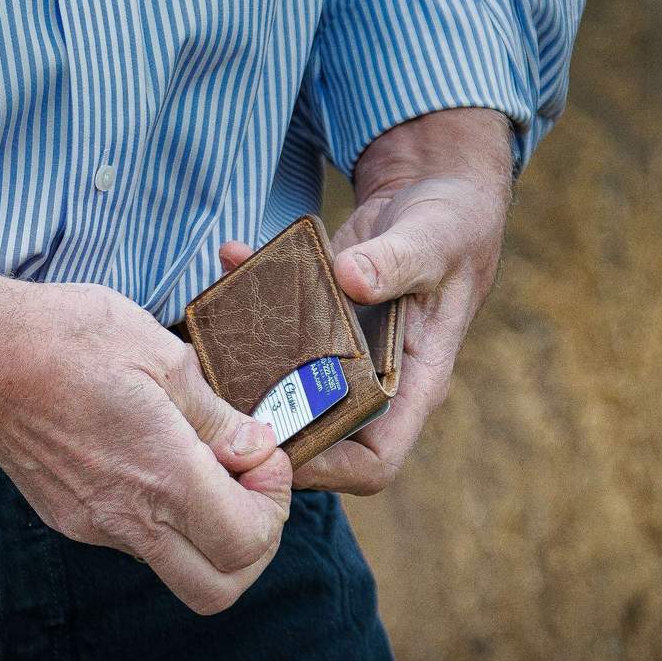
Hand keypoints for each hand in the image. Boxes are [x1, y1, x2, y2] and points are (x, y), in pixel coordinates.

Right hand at [0, 280, 292, 613]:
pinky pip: (135, 542)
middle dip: (252, 546)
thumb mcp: (162, 355)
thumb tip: (253, 448)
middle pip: (217, 590)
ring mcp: (90, 526)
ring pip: (176, 568)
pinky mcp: (66, 518)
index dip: (273, 506)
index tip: (262, 457)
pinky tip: (158, 460)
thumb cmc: (67, 336)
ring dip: (209, 532)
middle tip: (249, 486)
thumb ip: (217, 416)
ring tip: (204, 464)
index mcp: (160, 475)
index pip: (246, 543)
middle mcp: (125, 518)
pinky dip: (166, 518)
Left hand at [219, 108, 512, 494]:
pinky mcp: (315, 322)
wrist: (435, 192)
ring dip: (243, 375)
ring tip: (209, 347)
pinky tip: (232, 256)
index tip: (277, 446)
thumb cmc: (452, 225)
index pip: (374, 461)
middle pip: (315, 437)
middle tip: (216, 404)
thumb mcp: (434, 240)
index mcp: (414, 383)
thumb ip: (397, 262)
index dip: (328, 469)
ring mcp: (339, 356)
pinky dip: (247, 298)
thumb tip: (352, 279)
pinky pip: (274, 330)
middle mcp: (372, 381)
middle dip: (266, 429)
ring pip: (284, 390)